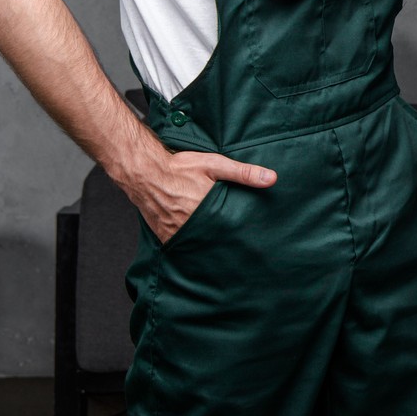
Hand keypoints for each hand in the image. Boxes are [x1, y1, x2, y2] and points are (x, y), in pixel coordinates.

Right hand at [127, 148, 275, 244]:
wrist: (144, 172)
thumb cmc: (179, 167)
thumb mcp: (214, 165)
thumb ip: (243, 173)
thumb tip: (271, 178)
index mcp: (207, 210)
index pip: (231, 230)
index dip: (241, 236)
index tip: (251, 240)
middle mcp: (191, 225)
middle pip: (215, 240)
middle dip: (226, 243)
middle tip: (240, 251)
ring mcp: (176, 232)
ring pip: (198, 244)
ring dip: (208, 245)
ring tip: (221, 251)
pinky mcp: (165, 235)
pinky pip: (181, 245)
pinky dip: (190, 244)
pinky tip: (199, 245)